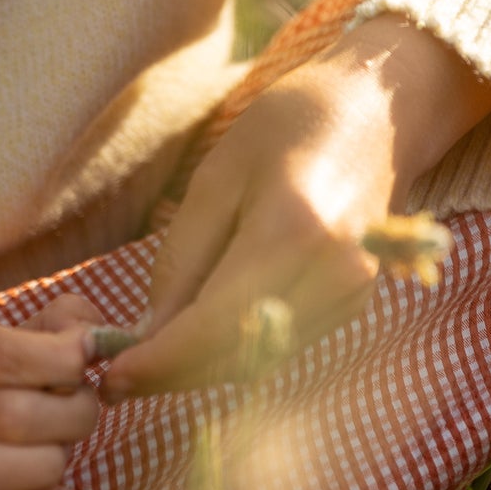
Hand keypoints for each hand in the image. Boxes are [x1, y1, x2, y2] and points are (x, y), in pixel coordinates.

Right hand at [0, 296, 101, 489]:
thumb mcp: (1, 337)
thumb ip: (60, 324)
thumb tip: (97, 340)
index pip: (5, 353)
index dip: (62, 360)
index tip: (85, 360)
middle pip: (16, 416)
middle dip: (73, 417)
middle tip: (81, 414)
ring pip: (4, 472)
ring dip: (54, 465)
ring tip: (58, 454)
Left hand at [102, 15, 490, 398]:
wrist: (377, 110)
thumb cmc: (289, 126)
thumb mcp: (217, 176)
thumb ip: (182, 259)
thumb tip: (149, 333)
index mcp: (293, 232)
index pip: (216, 326)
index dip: (161, 362)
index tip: (112, 379)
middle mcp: (333, 275)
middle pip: (240, 358)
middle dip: (175, 374)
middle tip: (117, 378)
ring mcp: (353, 295)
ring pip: (262, 362)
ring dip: (204, 368)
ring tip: (151, 356)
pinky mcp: (356, 303)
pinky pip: (284, 345)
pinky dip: (238, 351)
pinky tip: (202, 333)